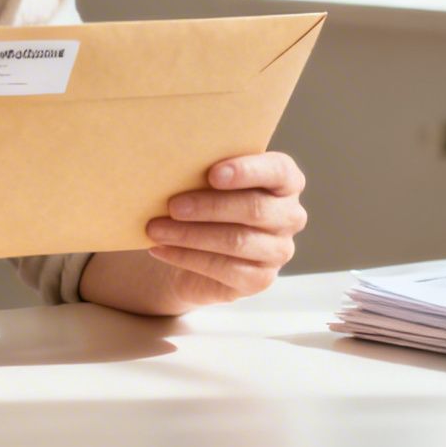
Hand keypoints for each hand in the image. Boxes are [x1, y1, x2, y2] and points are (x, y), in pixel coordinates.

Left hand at [141, 151, 307, 306]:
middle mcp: (290, 215)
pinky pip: (224, 269)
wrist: (199, 246)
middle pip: (254, 209)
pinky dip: (186, 257)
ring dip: (190, 235)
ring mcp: (278, 250)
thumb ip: (205, 168)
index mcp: (284, 180)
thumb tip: (171, 166)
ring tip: (155, 229)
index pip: (278, 171)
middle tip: (172, 205)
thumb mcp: (209, 178)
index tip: (213, 174)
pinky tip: (160, 249)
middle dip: (209, 206)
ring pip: (237, 241)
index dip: (248, 171)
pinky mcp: (260, 279)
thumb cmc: (206, 197)